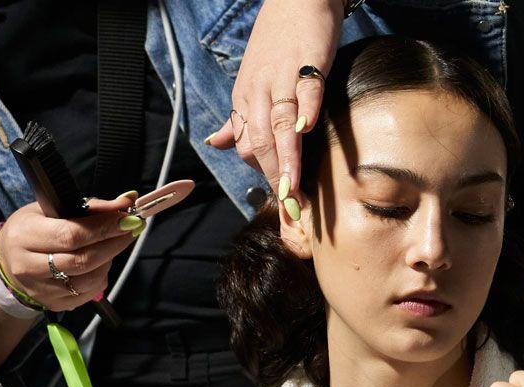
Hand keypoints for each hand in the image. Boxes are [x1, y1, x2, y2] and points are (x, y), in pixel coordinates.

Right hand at [0, 192, 143, 312]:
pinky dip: (101, 277)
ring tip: (111, 246)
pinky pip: (88, 293)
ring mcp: (41, 290)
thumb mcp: (52, 208)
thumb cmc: (32, 228)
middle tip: (131, 231)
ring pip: (89, 279)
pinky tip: (100, 264)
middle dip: (114, 244)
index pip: (71, 235)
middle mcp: (29, 266)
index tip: (128, 219)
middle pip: (83, 260)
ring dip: (109, 261)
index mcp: (25, 235)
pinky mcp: (53, 304)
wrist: (7, 262)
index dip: (104, 228)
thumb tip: (127, 201)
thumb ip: (91, 206)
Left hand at [205, 0, 343, 205]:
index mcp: (244, 100)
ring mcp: (281, 78)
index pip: (245, 146)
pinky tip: (308, 129)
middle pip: (259, 141)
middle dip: (273, 176)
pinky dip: (306, 109)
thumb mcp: (251, 82)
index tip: (279, 197)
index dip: (262, 174)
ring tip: (294, 187)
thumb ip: (235, 117)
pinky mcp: (307, 63)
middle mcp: (258, 92)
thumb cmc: (277, 44)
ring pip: (279, 123)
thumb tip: (215, 144)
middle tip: (288, 205)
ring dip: (287, 157)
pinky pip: (306, 90)